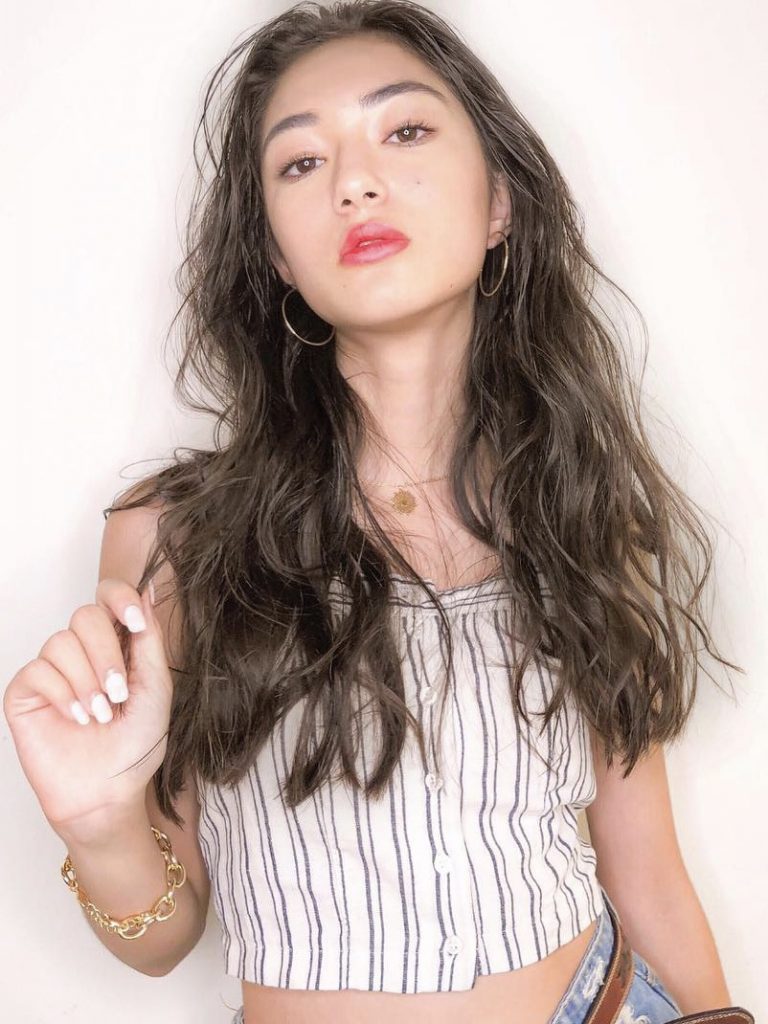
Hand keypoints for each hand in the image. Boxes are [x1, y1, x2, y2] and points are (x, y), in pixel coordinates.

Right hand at [3, 579, 173, 839]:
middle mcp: (83, 651)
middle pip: (86, 615)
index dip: (119, 597)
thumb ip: (149, 639)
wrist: (109, 791)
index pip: (109, 595)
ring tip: (99, 716)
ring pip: (61, 642)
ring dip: (87, 681)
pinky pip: (38, 670)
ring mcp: (53, 670)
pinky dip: (63, 694)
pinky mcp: (25, 692)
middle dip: (106, 655)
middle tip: (118, 694)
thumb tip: (149, 590)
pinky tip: (76, 719)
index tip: (135, 622)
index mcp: (117, 643)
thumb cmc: (136, 744)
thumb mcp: (156, 687)